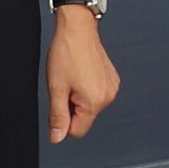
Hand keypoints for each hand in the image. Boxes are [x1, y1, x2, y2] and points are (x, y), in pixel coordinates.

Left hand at [46, 11, 119, 143]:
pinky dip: (87, 88)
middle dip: (71, 107)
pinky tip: (81, 72)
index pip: (77, 131)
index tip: (59, 100)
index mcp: (94, 101)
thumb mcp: (55, 88)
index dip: (63, 120)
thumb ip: (57, 117)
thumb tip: (57, 138)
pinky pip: (96, 94)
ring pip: (90, 106)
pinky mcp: (112, 79)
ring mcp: (112, 87)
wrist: (78, 29)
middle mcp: (108, 97)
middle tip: (64, 85)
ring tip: (73, 77)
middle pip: (84, 118)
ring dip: (79, 97)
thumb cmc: (66, 54)